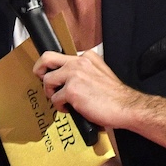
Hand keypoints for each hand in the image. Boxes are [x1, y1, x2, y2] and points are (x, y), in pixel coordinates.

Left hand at [34, 50, 165, 158]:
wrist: (127, 107)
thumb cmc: (115, 96)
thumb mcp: (101, 74)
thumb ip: (86, 71)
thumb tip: (69, 79)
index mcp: (87, 57)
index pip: (62, 56)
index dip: (54, 68)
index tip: (53, 76)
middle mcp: (79, 62)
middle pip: (47, 58)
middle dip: (39, 70)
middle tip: (41, 80)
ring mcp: (74, 75)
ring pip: (47, 80)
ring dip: (51, 93)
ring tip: (63, 101)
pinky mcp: (72, 90)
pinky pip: (54, 98)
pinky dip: (60, 107)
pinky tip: (72, 109)